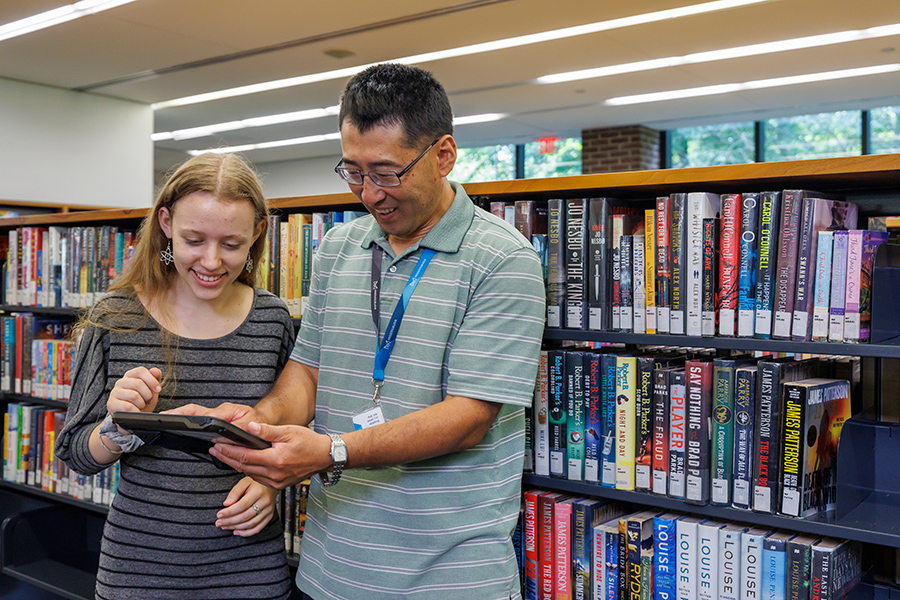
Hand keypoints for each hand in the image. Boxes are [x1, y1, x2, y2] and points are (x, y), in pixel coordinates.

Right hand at [107, 367, 161, 414]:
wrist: (132, 417)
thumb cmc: (142, 400)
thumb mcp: (151, 389)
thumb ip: (155, 379)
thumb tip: (155, 370)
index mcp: (130, 375)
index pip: (140, 371)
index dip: (152, 380)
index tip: (158, 390)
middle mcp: (121, 382)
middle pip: (138, 383)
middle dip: (148, 395)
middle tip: (149, 401)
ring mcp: (114, 392)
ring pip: (134, 395)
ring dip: (142, 404)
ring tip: (141, 406)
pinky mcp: (111, 404)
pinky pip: (128, 407)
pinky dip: (136, 411)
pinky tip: (136, 411)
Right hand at [166, 402, 260, 429]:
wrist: (262, 417)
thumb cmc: (257, 420)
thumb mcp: (253, 423)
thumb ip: (240, 429)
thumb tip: (222, 436)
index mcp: (225, 412)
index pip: (204, 413)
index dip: (188, 415)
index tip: (175, 417)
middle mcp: (218, 412)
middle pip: (194, 411)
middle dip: (178, 412)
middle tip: (162, 416)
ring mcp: (215, 416)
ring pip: (195, 414)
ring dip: (181, 415)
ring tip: (166, 420)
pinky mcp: (215, 421)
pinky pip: (200, 420)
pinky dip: (188, 420)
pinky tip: (180, 427)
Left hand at [210, 422, 331, 489]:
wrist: (324, 456)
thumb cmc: (309, 442)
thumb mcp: (288, 431)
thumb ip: (267, 431)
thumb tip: (249, 427)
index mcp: (275, 460)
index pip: (245, 456)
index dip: (229, 451)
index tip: (217, 445)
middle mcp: (274, 473)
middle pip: (243, 467)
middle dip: (227, 458)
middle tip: (214, 451)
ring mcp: (276, 481)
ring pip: (249, 474)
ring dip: (235, 465)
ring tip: (225, 456)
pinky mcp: (278, 484)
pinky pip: (258, 478)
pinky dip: (248, 471)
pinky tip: (242, 463)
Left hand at [216, 476, 276, 536]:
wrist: (271, 484)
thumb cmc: (256, 482)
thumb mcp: (244, 482)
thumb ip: (235, 492)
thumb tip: (226, 504)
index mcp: (258, 492)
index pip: (242, 505)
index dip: (229, 512)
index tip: (219, 514)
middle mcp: (265, 502)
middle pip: (245, 516)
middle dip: (229, 521)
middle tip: (218, 522)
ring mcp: (268, 511)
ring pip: (250, 524)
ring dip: (235, 527)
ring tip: (224, 526)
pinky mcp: (269, 516)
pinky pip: (257, 528)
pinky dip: (246, 533)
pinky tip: (236, 532)